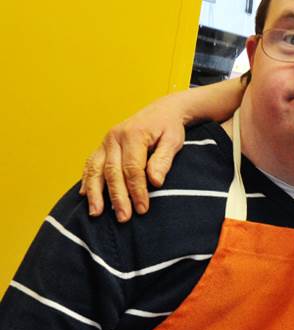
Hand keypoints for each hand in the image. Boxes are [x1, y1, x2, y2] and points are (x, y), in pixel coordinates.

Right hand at [79, 100, 186, 221]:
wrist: (161, 111)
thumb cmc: (169, 128)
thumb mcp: (173, 141)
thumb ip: (163, 160)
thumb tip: (155, 182)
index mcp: (134, 135)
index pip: (133, 168)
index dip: (137, 190)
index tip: (143, 208)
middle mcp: (115, 138)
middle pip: (112, 172)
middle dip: (117, 197)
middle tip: (124, 218)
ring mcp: (105, 142)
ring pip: (95, 169)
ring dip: (95, 193)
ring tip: (96, 213)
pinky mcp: (102, 147)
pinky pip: (90, 165)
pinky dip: (87, 181)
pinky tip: (85, 196)